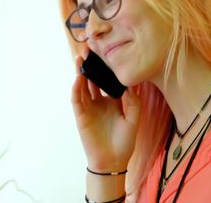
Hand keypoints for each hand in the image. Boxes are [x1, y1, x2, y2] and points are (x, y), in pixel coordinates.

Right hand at [71, 53, 141, 172]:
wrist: (113, 161)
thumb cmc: (124, 141)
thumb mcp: (134, 118)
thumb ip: (133, 100)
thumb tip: (130, 82)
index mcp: (111, 100)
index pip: (107, 79)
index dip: (105, 66)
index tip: (106, 51)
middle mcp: (98, 101)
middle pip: (92, 78)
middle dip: (90, 64)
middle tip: (89, 48)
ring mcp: (88, 107)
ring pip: (82, 86)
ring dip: (80, 72)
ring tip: (80, 57)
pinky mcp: (80, 116)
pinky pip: (76, 99)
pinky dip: (76, 88)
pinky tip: (78, 78)